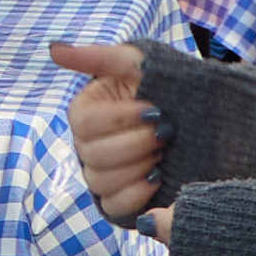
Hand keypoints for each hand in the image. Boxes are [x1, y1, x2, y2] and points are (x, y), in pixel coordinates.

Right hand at [49, 41, 162, 219]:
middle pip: (93, 155)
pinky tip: (157, 178)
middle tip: (165, 132)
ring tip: (163, 152)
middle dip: (137, 143)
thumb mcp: (137, 63)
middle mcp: (87, 146)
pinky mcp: (119, 199)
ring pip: (102, 181)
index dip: (121, 119)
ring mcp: (101, 175)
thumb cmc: (165, 85)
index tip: (154, 109)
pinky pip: (113, 206)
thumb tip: (53, 49)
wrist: (202, 116)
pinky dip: (135, 195)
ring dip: (139, 166)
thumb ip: (97, 56)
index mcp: (85, 113)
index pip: (86, 123)